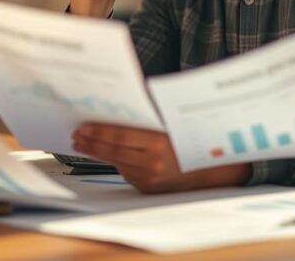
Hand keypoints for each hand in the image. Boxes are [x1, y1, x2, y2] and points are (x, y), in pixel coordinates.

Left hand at [72, 123, 251, 193]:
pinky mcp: (149, 188)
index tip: (82, 127)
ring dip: (99, 152)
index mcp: (159, 144)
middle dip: (92, 142)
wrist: (217, 170)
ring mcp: (150, 179)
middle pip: (113, 151)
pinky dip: (116, 161)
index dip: (98, 131)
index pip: (120, 136)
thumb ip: (149, 115)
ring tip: (84, 143)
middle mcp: (153, 164)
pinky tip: (106, 153)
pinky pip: (127, 172)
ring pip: (117, 163)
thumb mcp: (174, 122)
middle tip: (76, 135)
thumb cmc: (196, 139)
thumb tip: (122, 106)